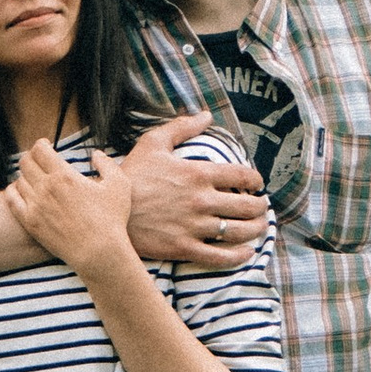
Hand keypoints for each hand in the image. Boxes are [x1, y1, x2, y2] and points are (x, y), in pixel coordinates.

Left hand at [5, 136, 131, 276]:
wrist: (99, 253)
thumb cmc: (111, 220)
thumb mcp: (119, 185)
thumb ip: (107, 164)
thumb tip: (96, 154)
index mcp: (64, 175)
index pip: (40, 150)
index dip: (41, 144)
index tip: (45, 145)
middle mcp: (46, 188)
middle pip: (25, 162)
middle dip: (31, 157)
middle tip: (38, 160)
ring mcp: (35, 206)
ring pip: (19, 180)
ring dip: (25, 175)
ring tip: (33, 177)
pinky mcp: (30, 223)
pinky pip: (11, 199)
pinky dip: (13, 191)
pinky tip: (20, 191)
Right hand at [122, 111, 270, 268]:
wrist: (108, 211)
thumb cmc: (132, 175)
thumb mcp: (153, 143)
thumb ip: (181, 127)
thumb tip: (205, 115)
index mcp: (198, 173)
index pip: (242, 176)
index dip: (255, 180)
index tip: (257, 184)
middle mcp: (201, 200)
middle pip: (247, 206)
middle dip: (260, 207)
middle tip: (262, 208)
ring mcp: (194, 226)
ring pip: (239, 231)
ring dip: (256, 230)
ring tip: (259, 228)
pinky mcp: (184, 247)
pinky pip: (221, 256)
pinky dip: (239, 256)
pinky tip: (247, 252)